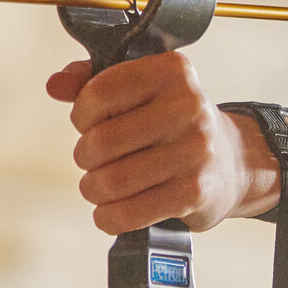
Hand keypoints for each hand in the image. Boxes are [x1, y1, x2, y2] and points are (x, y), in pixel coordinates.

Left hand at [49, 52, 279, 234]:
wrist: (232, 163)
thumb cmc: (172, 123)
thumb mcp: (140, 90)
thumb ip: (92, 81)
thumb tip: (54, 85)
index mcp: (172, 70)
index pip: (100, 92)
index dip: (81, 115)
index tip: (88, 124)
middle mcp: (189, 106)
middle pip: (102, 141)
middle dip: (85, 157)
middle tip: (93, 160)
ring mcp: (195, 150)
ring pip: (112, 181)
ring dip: (94, 189)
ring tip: (100, 186)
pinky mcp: (194, 192)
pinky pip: (131, 212)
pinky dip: (109, 217)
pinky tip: (110, 212)